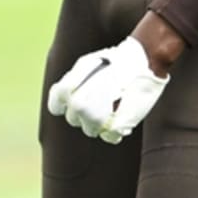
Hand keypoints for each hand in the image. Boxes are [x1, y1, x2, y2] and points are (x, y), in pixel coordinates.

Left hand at [47, 37, 169, 144]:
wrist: (142, 60)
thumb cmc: (114, 61)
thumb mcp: (86, 64)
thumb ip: (72, 81)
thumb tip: (65, 96)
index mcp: (69, 89)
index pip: (55, 105)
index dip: (61, 105)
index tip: (70, 102)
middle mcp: (79, 105)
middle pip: (72, 119)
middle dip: (82, 112)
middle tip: (99, 99)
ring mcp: (96, 119)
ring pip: (89, 130)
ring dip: (98, 122)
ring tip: (112, 105)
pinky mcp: (117, 128)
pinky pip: (109, 137)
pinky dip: (114, 131)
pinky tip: (120, 117)